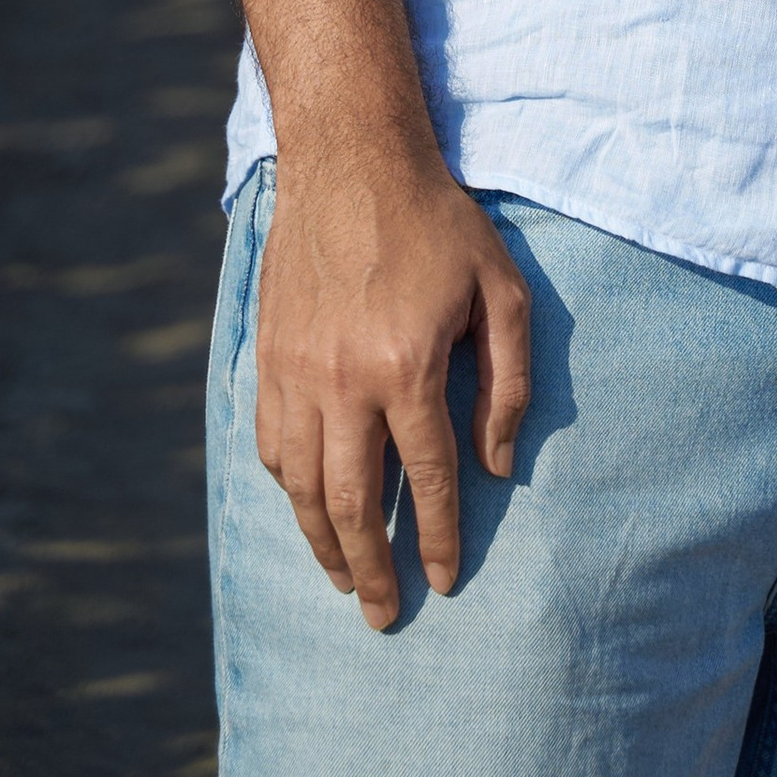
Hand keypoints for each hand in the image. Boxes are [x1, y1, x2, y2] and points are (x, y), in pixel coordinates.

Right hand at [253, 135, 532, 628]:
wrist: (351, 161)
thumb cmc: (438, 222)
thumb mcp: (502, 288)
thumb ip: (508, 381)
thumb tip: (497, 464)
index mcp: (407, 365)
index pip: (429, 477)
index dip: (440, 538)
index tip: (446, 582)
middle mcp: (344, 380)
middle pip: (353, 502)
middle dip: (371, 568)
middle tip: (384, 615)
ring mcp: (297, 372)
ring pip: (301, 487)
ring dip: (322, 544)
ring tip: (343, 580)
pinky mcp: (269, 358)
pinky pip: (271, 447)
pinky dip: (288, 491)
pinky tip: (307, 509)